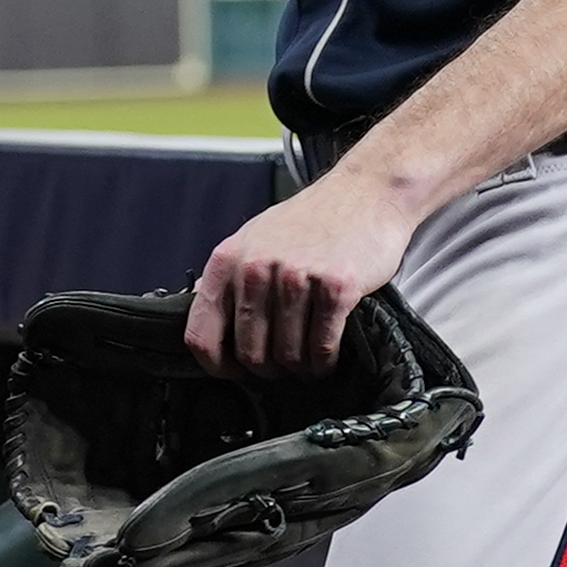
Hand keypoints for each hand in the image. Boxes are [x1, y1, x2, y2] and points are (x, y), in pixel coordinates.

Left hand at [188, 168, 416, 375]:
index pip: (201, 335)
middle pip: (249, 354)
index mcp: (227, 261)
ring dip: (300, 368)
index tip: (234, 372)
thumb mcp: (253, 240)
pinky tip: (327, 356)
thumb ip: (227, 281)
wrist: (366, 194)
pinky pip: (322, 348)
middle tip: (283, 364)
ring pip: (288, 356)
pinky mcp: (335, 288)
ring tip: (308, 359)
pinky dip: (324, 362)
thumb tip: (204, 325)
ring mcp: (295, 278)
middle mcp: (255, 270)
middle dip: (268, 370)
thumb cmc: (310, 221)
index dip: (216, 366)